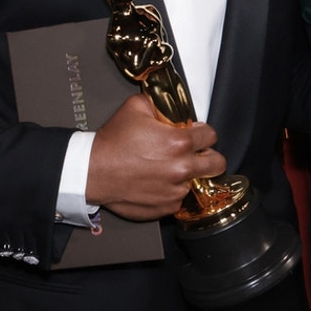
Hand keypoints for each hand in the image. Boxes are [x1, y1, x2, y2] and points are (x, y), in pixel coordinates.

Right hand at [85, 94, 226, 220]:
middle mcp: (182, 168)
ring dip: (187, 175)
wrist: (92, 172)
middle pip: (217, 163)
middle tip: (196, 154)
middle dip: (209, 157)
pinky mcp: (165, 207)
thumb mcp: (136, 107)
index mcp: (180, 142)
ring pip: (196, 182)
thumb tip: (171, 107)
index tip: (196, 134)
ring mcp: (175, 191)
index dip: (204, 133)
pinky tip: (157, 183)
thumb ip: (160, 104)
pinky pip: (179, 199)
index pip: (212, 136)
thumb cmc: (113, 141)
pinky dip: (172, 191)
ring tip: (167, 169)